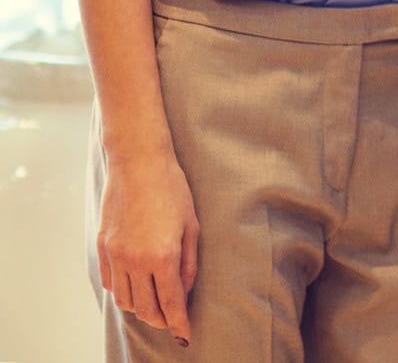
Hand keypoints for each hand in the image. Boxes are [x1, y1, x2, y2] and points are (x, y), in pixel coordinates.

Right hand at [97, 148, 197, 345]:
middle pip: (145, 308)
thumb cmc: (173, 190)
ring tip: (156, 305)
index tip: (185, 336)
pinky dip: (122, 292)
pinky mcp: (102, 248)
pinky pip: (109, 283)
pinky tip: (136, 287)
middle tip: (174, 321)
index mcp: (162, 256)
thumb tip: (185, 291)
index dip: (179, 323)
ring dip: (140, 308)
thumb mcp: (192, 226)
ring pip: (123, 301)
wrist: (138, 164)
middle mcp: (135, 261)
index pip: (171, 303)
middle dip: (161, 320)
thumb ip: (189, 263)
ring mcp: (114, 255)